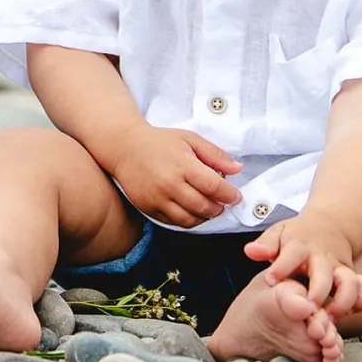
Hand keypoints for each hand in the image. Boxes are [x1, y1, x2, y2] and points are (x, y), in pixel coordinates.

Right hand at [111, 123, 243, 226]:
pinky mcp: (149, 208)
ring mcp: (158, 199)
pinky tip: (191, 209)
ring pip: (191, 220)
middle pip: (205, 207)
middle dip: (219, 208)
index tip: (235, 196)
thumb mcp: (189, 139)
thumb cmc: (158, 142)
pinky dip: (188, 220)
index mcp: (182, 164)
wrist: (124, 147)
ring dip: (205, 216)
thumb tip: (237, 169)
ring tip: (207, 206)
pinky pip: (175, 223)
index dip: (230, 195)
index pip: (214, 187)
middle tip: (222, 202)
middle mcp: (170, 184)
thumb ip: (214, 154)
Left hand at [245, 212, 361, 317]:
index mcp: (299, 245)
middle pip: (323, 273)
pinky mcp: (354, 276)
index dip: (281, 267)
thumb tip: (250, 252)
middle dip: (318, 291)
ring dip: (344, 301)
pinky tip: (352, 311)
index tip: (271, 281)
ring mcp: (340, 266)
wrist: (330, 224)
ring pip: (350, 282)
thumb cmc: (298, 234)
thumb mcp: (279, 232)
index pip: (290, 255)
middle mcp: (322, 257)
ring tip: (333, 316)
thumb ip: (266, 244)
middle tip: (310, 308)